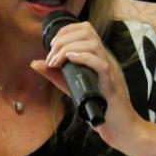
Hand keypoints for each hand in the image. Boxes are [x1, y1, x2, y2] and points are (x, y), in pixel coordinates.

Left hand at [31, 21, 146, 153]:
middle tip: (51, 56)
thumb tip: (34, 63)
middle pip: (88, 32)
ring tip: (56, 61)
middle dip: (64, 39)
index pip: (86, 29)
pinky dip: (84, 58)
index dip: (66, 30)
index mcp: (98, 56)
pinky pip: (102, 64)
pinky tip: (70, 60)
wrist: (120, 127)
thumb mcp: (72, 85)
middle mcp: (105, 59)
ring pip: (93, 45)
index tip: (51, 45)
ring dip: (69, 49)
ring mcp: (110, 70)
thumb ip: (55, 74)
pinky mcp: (111, 85)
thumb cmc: (99, 106)